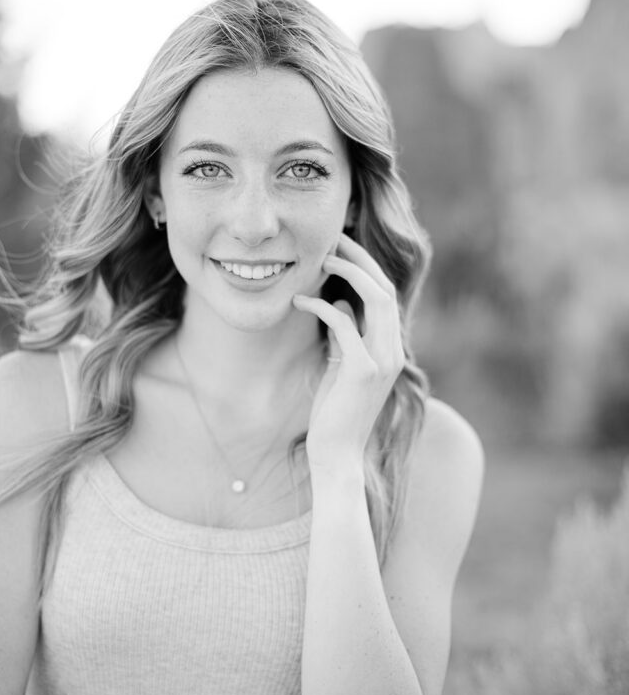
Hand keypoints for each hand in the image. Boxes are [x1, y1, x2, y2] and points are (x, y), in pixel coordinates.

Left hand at [293, 233, 404, 469]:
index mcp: (390, 349)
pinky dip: (323, 307)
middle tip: (332, 239)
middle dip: (360, 258)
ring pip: (376, 299)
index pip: (385, 295)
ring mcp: (382, 360)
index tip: (340, 247)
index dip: (366, 266)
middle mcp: (393, 351)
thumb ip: (343, 336)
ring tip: (321, 258)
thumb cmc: (334, 413)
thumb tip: (336, 303)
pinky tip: (300, 300)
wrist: (337, 455)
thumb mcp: (340, 366)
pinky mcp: (363, 371)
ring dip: (348, 272)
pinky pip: (345, 324)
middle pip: (385, 288)